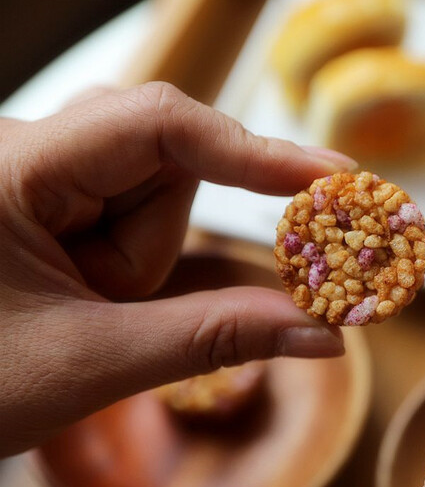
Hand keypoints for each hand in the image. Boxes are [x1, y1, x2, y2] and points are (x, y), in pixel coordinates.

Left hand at [0, 82, 355, 455]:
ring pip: (148, 190)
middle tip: (114, 304)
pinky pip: (126, 208)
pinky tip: (86, 292)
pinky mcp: (47, 197)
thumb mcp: (93, 362)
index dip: (254, 149)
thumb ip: (215, 338)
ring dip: (138, 259)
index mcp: (13, 170)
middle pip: (159, 161)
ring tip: (81, 309)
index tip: (332, 178)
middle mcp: (25, 150)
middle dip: (157, 243)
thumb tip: (324, 331)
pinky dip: (130, 255)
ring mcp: (36, 172)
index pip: (159, 124)